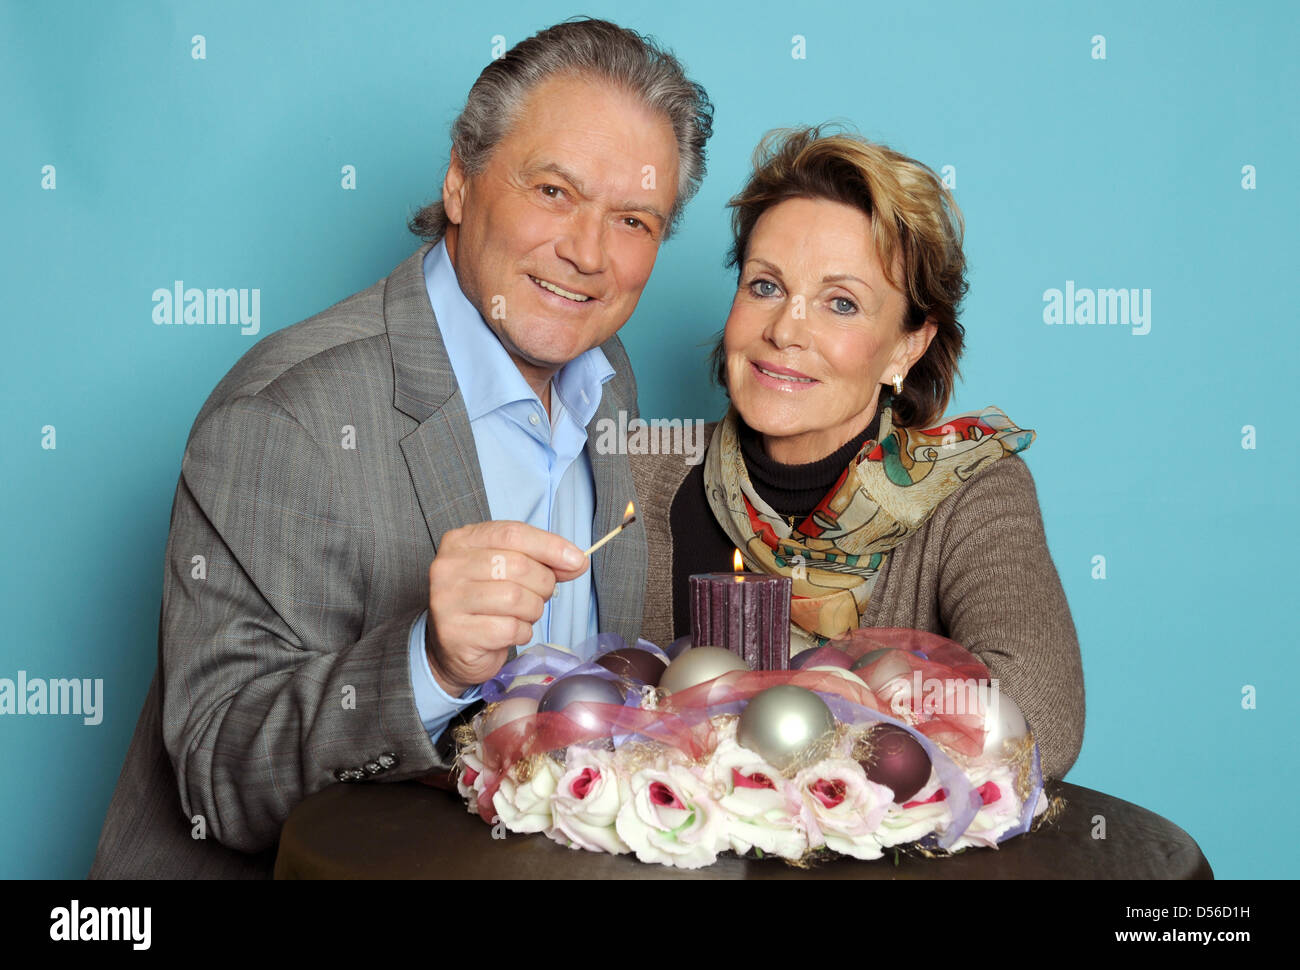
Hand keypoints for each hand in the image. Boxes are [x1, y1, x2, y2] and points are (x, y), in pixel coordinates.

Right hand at [425, 520, 587, 694]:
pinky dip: (522, 632)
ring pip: (515, 598)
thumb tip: (577, 561)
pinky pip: (508, 628)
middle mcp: (448, 567)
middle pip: (517, 565)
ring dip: (533, 609)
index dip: (550, 546)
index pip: (513, 533)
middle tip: (542, 595)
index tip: (577, 560)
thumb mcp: (510, 572)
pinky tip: (512, 632)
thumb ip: (541, 561)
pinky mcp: (455, 633)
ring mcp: (447, 600)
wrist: (453, 648)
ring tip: (525, 614)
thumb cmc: (485, 604)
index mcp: (461, 541)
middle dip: (543, 583)